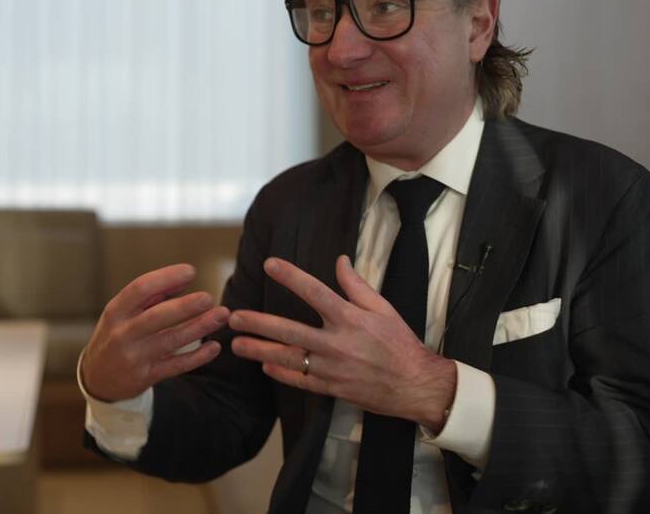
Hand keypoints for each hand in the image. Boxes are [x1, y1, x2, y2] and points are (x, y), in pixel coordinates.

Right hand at [81, 264, 230, 401]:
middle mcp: (123, 333)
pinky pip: (176, 366)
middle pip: (157, 316)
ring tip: (221, 315)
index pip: (140, 289)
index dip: (166, 277)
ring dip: (199, 327)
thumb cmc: (117, 334)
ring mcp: (134, 357)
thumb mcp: (124, 312)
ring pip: (171, 341)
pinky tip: (214, 347)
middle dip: (185, 306)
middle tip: (208, 297)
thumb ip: (153, 294)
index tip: (191, 271)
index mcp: (116, 311)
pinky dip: (197, 357)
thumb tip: (185, 276)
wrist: (98, 378)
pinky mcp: (146, 376)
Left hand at [229, 255, 455, 431]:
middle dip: (258, 323)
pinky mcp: (331, 388)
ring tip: (236, 345)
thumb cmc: (400, 344)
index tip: (270, 264)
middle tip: (233, 317)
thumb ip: (357, 285)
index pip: (315, 292)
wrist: (415, 386)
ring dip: (259, 350)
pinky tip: (263, 365)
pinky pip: (299, 380)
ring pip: (287, 358)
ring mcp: (332, 368)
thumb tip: (339, 260)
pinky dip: (280, 373)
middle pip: (289, 330)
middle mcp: (337, 343)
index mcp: (351, 319)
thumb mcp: (384, 309)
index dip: (291, 276)